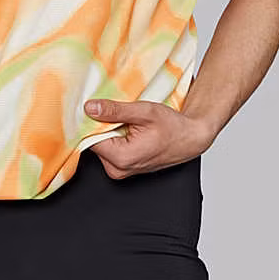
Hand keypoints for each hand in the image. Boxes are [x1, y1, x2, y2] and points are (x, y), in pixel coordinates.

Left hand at [83, 97, 211, 178]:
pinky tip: (128, 130)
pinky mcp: (121, 168)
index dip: (93, 120)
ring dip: (109, 131)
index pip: (89, 137)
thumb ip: (116, 111)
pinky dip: (115, 137)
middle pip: (94, 142)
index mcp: (121, 158)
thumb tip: (90, 108)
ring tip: (127, 122)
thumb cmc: (173, 127)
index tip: (100, 108)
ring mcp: (119, 171)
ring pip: (101, 145)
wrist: (189, 139)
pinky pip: (109, 149)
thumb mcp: (145, 112)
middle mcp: (117, 169)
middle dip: (102, 125)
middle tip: (120, 115)